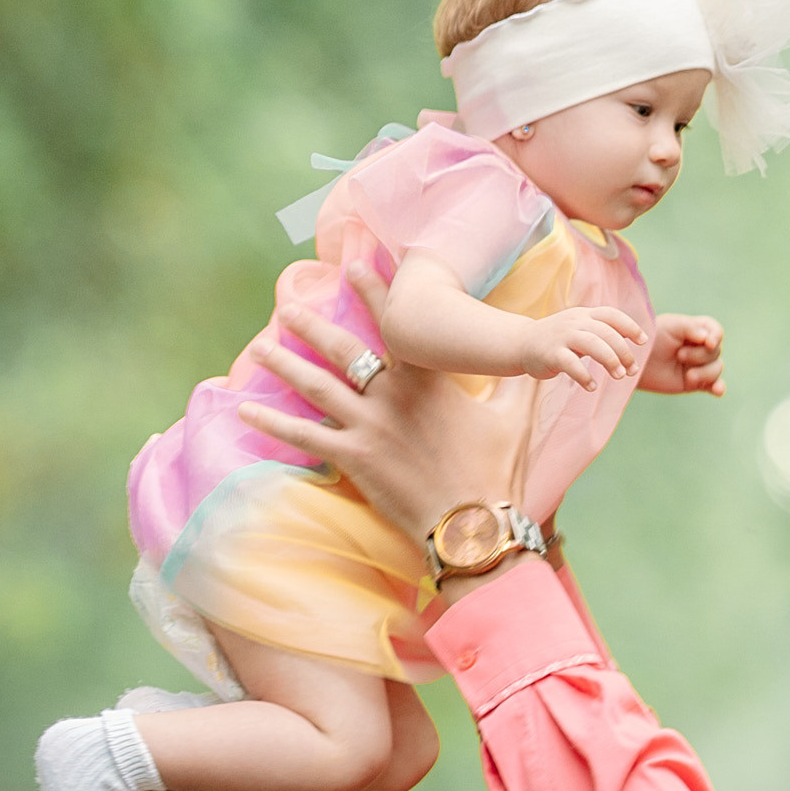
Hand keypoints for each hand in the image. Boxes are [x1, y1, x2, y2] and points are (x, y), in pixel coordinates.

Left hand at [247, 277, 527, 546]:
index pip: (395, 324)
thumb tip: (544, 358)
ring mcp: (370, 426)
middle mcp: (393, 394)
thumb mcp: (516, 418)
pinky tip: (245, 408)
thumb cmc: (497, 471)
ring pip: (316, 385)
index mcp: (429, 379)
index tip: (350, 265)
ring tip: (261, 345)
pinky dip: (272, 422)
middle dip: (312, 323)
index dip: (372, 292)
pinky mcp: (354, 459)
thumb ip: (521, 383)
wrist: (475, 524)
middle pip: (344, 349)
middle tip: (286, 304)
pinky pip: (303, 436)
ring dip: (285, 363)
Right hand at [524, 304, 648, 389]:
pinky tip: (592, 387)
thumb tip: (628, 345)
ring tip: (620, 376)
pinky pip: (571, 364)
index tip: (643, 341)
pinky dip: (584, 376)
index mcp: (584, 315)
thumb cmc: (557, 340)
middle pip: (606, 332)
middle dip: (623, 351)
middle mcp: (575, 322)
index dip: (630, 326)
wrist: (521, 343)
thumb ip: (601, 334)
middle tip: (631, 370)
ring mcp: (562, 336)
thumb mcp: (579, 330)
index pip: (612, 315)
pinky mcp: (551, 353)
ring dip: (610, 360)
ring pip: (593, 344)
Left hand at [638, 312, 725, 396]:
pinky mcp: (695, 383)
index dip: (716, 336)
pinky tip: (717, 390)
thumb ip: (691, 328)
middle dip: (700, 355)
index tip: (708, 343)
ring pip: (717, 368)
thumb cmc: (651, 338)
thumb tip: (711, 341)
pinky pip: (714, 386)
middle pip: (716, 351)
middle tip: (679, 355)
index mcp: (697, 330)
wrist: (635, 360)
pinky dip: (719, 388)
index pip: (716, 331)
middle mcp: (701, 348)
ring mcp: (699, 366)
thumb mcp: (670, 326)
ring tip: (689, 377)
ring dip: (706, 373)